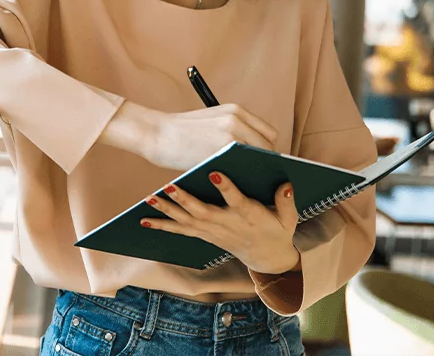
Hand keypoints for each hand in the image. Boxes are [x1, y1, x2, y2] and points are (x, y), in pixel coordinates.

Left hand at [140, 172, 300, 274]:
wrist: (267, 260)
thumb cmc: (277, 231)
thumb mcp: (289, 220)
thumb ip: (286, 203)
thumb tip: (285, 185)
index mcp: (248, 215)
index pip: (236, 201)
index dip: (226, 188)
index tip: (214, 173)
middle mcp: (227, 224)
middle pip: (203, 212)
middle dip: (184, 199)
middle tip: (169, 185)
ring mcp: (213, 232)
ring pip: (187, 221)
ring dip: (167, 210)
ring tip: (150, 197)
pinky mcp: (204, 235)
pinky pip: (181, 231)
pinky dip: (162, 226)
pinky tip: (144, 220)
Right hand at [145, 103, 277, 170]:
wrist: (154, 132)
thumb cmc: (179, 132)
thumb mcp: (211, 121)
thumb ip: (233, 132)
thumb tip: (251, 155)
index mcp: (236, 110)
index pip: (268, 133)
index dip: (267, 149)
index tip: (262, 163)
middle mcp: (237, 119)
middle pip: (268, 147)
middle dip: (265, 162)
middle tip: (256, 176)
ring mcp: (230, 134)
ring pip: (258, 158)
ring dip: (257, 170)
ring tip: (250, 183)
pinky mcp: (220, 150)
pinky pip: (242, 166)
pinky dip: (243, 176)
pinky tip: (237, 184)